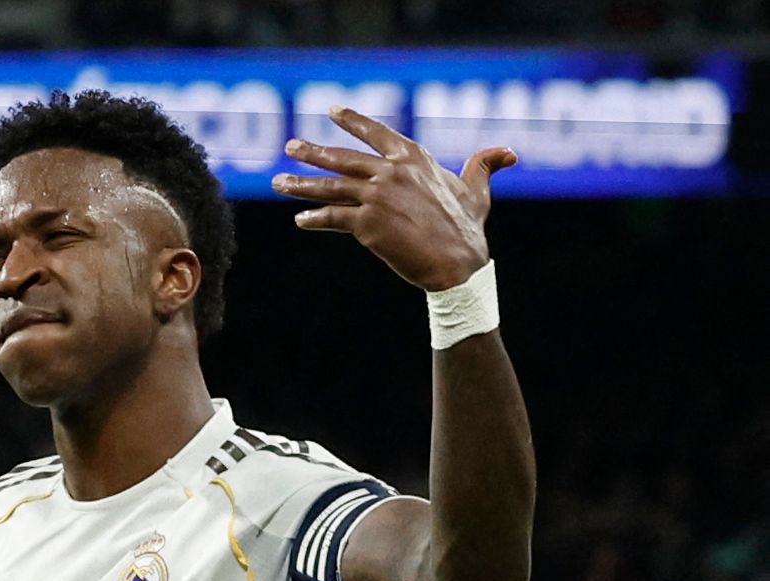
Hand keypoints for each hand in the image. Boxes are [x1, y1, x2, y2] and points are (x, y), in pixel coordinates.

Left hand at [274, 107, 515, 291]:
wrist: (457, 263)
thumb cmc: (467, 229)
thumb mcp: (477, 191)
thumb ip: (483, 166)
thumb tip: (508, 153)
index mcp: (414, 159)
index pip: (378, 134)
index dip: (354, 121)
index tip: (333, 111)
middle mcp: (392, 172)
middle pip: (343, 158)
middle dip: (313, 152)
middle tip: (290, 146)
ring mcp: (377, 197)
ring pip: (330, 187)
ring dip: (301, 184)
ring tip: (278, 182)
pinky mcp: (367, 224)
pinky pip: (332, 218)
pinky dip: (315, 219)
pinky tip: (301, 220)